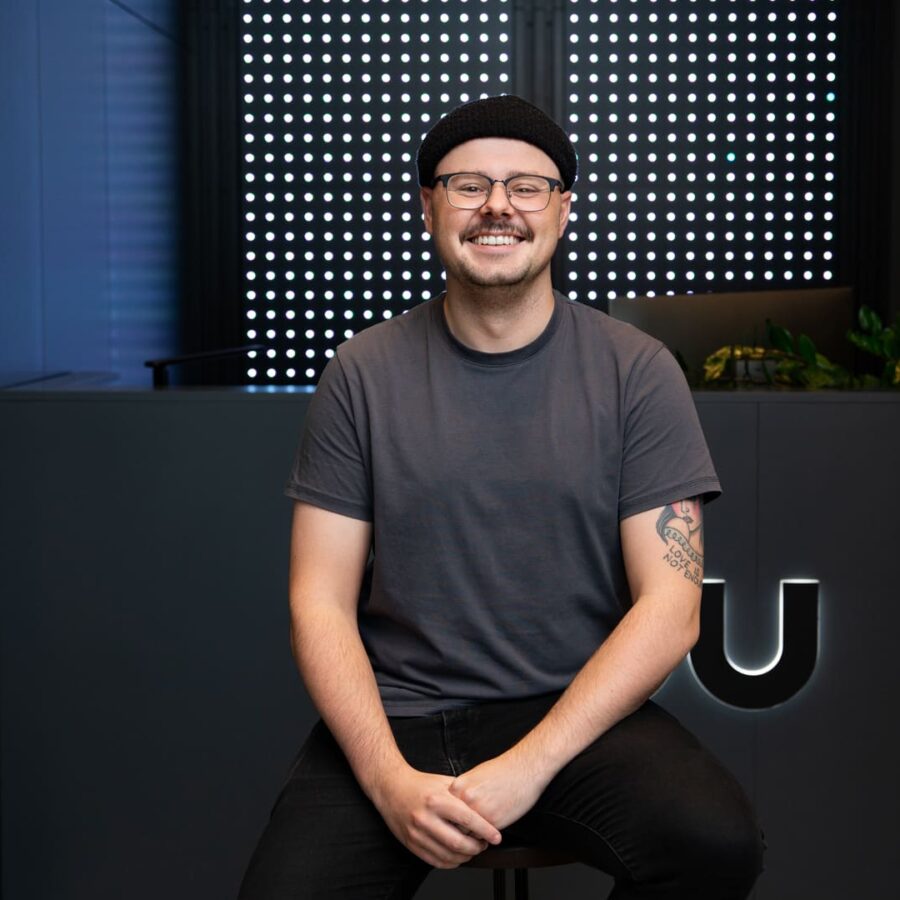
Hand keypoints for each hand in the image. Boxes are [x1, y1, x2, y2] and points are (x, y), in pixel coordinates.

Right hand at [370, 765, 501, 867]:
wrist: (391, 787)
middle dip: (477, 847)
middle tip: (485, 844)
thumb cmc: (420, 784)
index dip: (485, 830)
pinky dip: (451, 863)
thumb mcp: (443, 782)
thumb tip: (485, 806)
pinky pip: (435, 861)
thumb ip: (462, 794)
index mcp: (436, 800)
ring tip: (473, 849)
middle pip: (459, 843)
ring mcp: (417, 833)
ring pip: (448, 855)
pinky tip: (458, 856)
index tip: (496, 836)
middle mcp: (425, 818)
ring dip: (466, 857)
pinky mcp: (411, 844)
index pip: (467, 819)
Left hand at [448, 751, 547, 830]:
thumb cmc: (502, 771)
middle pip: (453, 825)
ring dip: (472, 836)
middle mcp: (466, 799)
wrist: (524, 769)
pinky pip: (483, 837)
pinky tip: (489, 830)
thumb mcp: (474, 776)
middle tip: (466, 832)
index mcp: (458, 787)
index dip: (450, 820)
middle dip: (460, 830)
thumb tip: (453, 807)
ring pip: (466, 834)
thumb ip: (462, 792)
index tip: (453, 824)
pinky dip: (485, 837)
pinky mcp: (493, 821)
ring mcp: (479, 811)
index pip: (445, 812)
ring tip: (478, 833)